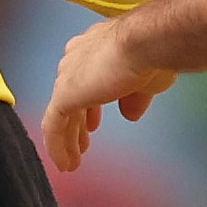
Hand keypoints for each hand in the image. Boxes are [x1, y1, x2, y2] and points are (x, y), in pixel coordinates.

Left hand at [41, 14, 177, 172]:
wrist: (145, 43)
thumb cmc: (152, 52)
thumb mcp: (147, 81)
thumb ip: (135, 98)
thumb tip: (130, 114)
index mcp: (96, 46)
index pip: (85, 77)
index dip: (88, 102)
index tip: (92, 123)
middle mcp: (77, 57)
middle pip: (70, 94)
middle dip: (76, 122)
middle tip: (82, 141)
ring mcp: (69, 75)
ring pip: (61, 112)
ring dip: (67, 139)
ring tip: (71, 161)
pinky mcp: (64, 94)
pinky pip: (53, 125)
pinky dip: (58, 146)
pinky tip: (65, 163)